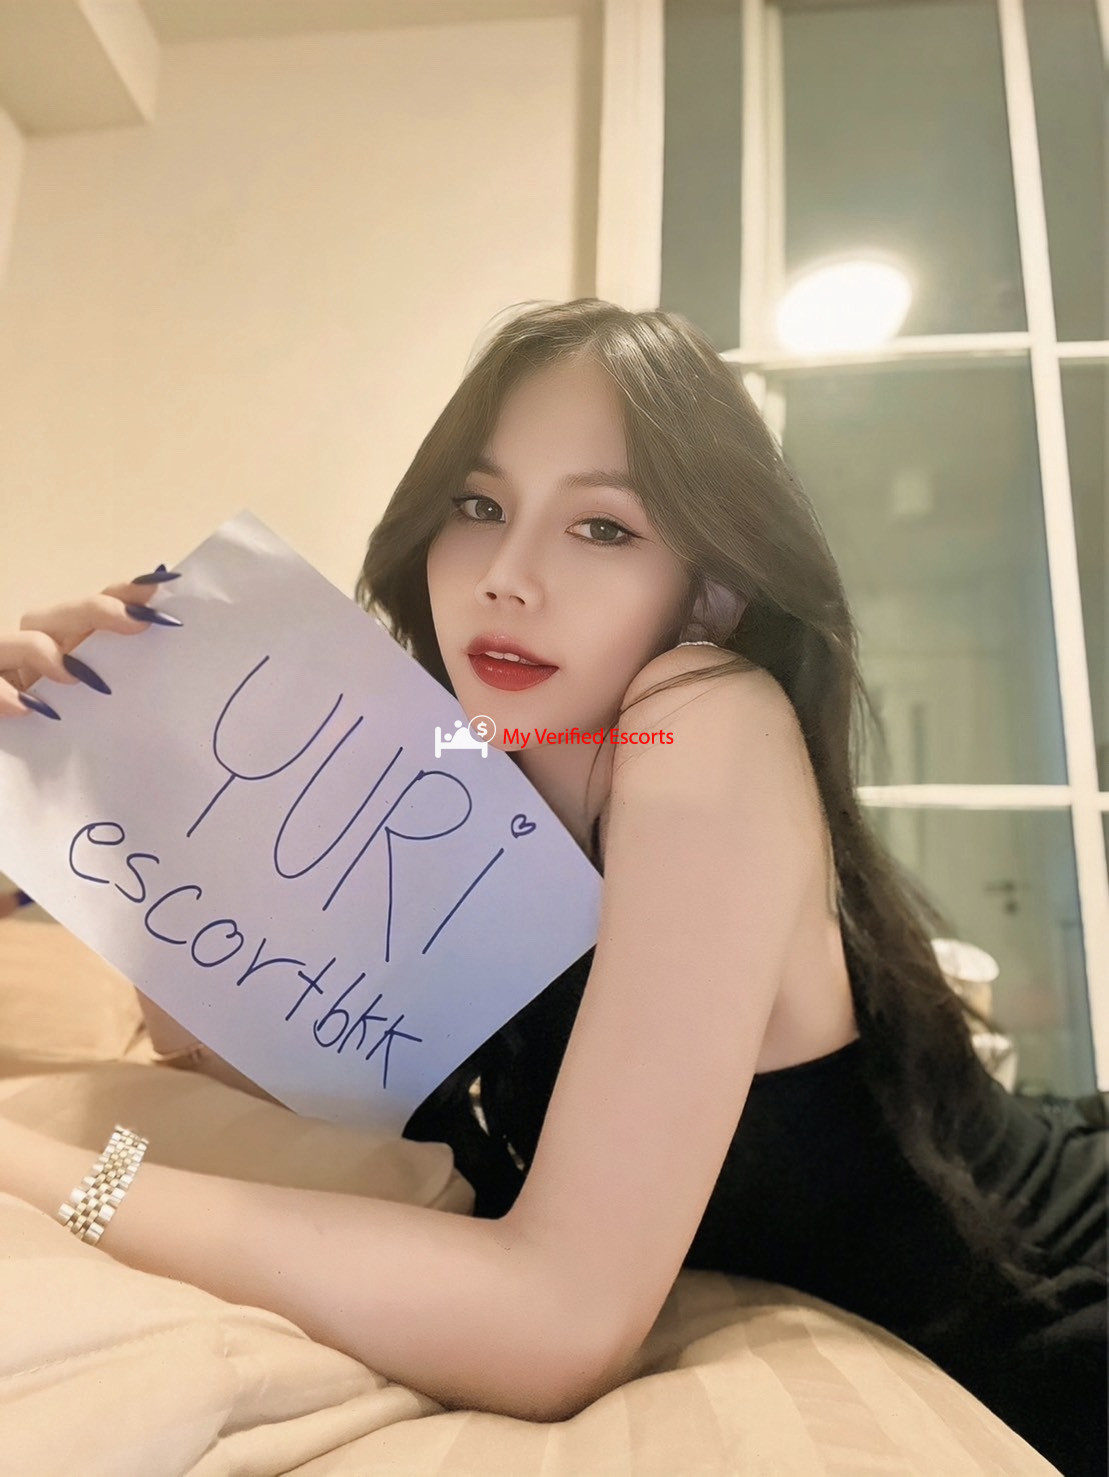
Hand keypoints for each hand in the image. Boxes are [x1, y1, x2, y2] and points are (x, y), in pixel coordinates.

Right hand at [0, 567, 181, 718]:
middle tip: (138, 622)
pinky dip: (4, 693)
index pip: (100, 606)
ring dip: (41, 652)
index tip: (165, 584)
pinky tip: (27, 708)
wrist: (16, 743)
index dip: (129, 592)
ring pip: (13, 641)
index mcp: (72, 646)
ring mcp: (7, 667)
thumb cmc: (69, 726)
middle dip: (97, 611)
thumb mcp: (104, 707)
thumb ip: (127, 684)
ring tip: (72, 675)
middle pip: (60, 615)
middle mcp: (38, 649)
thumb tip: (183, 686)